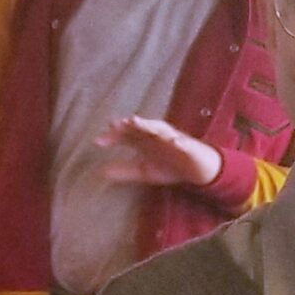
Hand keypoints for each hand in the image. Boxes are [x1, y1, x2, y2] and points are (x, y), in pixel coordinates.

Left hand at [97, 115, 221, 187]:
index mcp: (143, 141)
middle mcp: (155, 136)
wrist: (196, 170)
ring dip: (148, 125)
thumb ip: (125, 171)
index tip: (98, 142)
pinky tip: (174, 141)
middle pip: (139, 127)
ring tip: (137, 122)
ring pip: (158, 128)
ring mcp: (171, 138)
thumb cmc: (169, 167)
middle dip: (128, 125)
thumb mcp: (144, 171)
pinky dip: (178, 141)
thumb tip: (101, 172)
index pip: (124, 135)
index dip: (111, 137)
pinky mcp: (187, 145)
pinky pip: (183, 142)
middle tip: (117, 124)